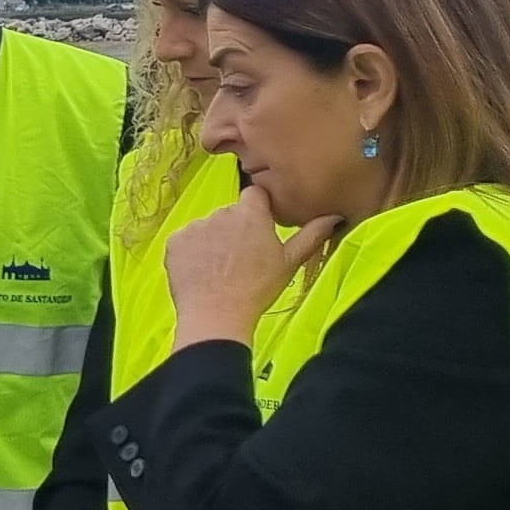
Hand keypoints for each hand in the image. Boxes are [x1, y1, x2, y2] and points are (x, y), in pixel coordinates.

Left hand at [167, 187, 337, 349]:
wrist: (216, 315)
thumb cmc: (258, 289)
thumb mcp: (290, 262)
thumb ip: (312, 234)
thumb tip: (335, 216)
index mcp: (250, 213)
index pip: (255, 194)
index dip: (259, 210)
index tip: (261, 230)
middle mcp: (221, 213)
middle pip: (231, 213)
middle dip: (236, 230)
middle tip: (242, 259)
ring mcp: (194, 226)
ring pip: (208, 228)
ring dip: (214, 241)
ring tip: (222, 269)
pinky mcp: (174, 241)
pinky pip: (186, 241)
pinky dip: (192, 252)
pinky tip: (202, 272)